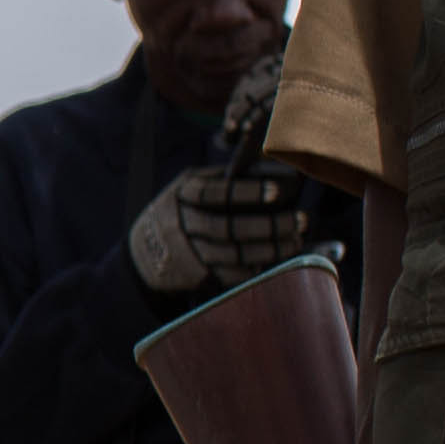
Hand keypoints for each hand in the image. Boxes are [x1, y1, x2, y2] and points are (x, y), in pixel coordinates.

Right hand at [127, 163, 316, 297]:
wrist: (143, 252)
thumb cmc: (180, 208)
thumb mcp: (189, 186)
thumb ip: (220, 178)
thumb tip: (268, 168)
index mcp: (182, 194)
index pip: (214, 193)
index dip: (246, 192)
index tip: (277, 191)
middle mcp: (182, 223)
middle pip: (227, 227)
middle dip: (268, 226)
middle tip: (301, 220)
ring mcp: (188, 252)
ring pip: (232, 253)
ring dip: (269, 250)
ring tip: (296, 241)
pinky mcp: (196, 274)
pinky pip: (229, 275)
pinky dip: (255, 269)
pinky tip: (277, 263)